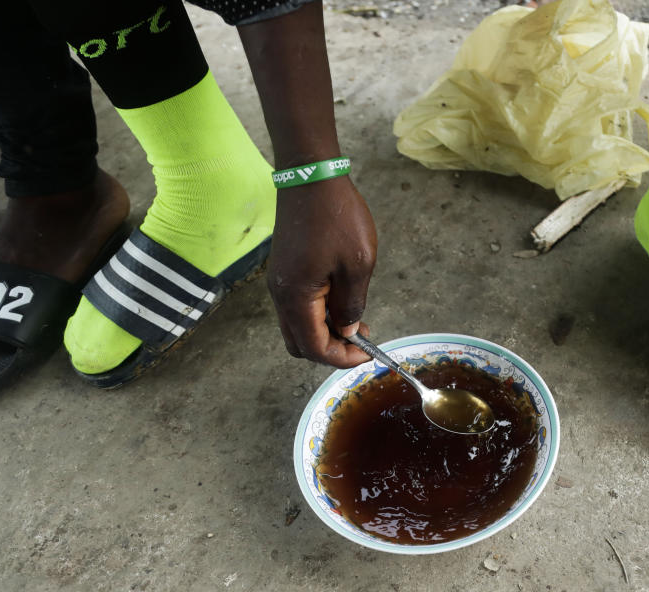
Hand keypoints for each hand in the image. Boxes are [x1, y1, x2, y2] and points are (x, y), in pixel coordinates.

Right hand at [267, 175, 376, 366]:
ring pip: (297, 326)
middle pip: (299, 343)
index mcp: (296, 297)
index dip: (341, 358)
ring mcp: (280, 281)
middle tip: (362, 339)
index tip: (368, 353)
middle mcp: (280, 294)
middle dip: (330, 350)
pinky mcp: (285, 270)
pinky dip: (319, 314)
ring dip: (325, 331)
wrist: (310, 175)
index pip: (313, 348)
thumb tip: (349, 330)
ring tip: (357, 319)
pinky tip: (342, 299)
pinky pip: (297, 306)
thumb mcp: (357, 264)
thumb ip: (352, 304)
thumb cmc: (337, 216)